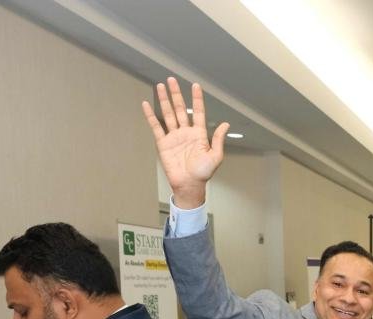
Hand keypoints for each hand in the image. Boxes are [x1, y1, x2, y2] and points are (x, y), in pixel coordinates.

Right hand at [141, 77, 228, 208]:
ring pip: (168, 114)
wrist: (189, 184)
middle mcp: (186, 132)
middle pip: (181, 109)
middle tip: (172, 80)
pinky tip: (146, 104)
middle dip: (177, 94)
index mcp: (199, 134)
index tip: (195, 85)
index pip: (198, 112)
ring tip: (161, 86)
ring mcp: (174, 136)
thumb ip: (219, 140)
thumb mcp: (216, 156)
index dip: (197, 99)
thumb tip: (225, 124)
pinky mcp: (163, 143)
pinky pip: (156, 126)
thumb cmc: (203, 173)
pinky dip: (150, 115)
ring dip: (165, 100)